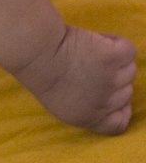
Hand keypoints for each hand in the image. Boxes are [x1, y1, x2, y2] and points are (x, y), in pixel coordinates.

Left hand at [16, 25, 135, 134]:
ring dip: (113, 58)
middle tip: (89, 63)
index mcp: (85, 117)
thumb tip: (98, 91)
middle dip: (111, 76)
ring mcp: (111, 80)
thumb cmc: (36, 70)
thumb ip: (82, 104)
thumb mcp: (57, 100)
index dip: (120, 108)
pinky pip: (127, 50)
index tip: (111, 92)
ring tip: (88, 49)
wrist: (34, 51)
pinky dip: (116, 42)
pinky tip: (97, 38)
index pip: (118, 123)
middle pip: (125, 91)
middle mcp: (103, 103)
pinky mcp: (113, 57)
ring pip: (128, 69)